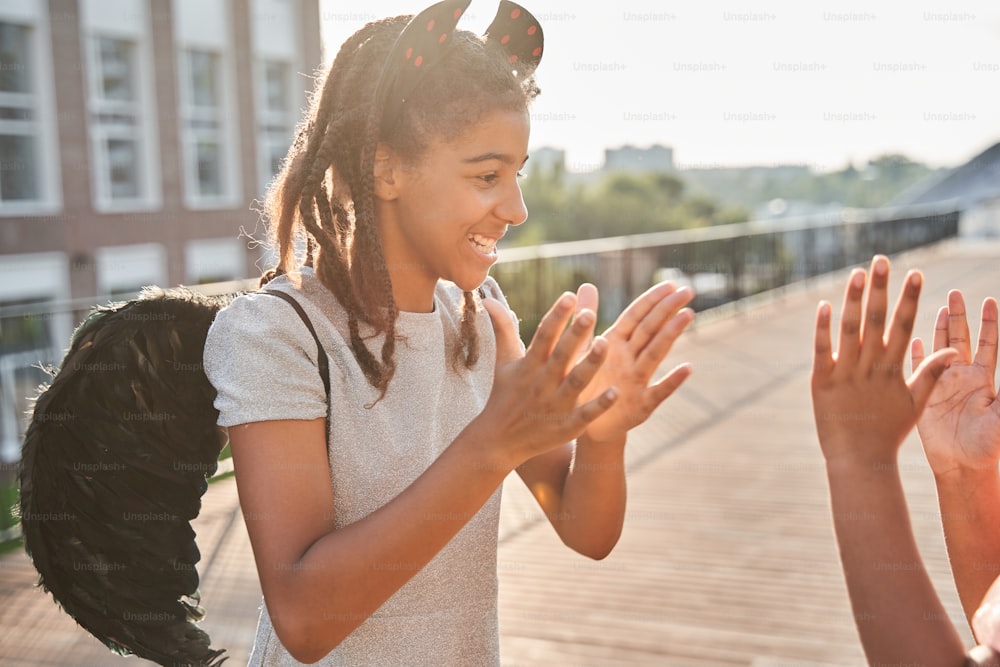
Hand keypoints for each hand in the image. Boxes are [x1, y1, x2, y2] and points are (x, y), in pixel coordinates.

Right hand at [480, 293, 617, 466]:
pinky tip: (615, 391)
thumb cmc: (505, 395)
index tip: (570, 296)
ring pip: (576, 382)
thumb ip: (503, 329)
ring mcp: (555, 405)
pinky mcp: (566, 426)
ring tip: (605, 343)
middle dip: (575, 335)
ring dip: (590, 364)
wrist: (498, 441)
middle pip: (561, 355)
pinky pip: (585, 414)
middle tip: (590, 313)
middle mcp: (542, 382)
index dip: (557, 316)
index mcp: (529, 365)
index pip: (543, 335)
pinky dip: (600, 405)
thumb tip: (489, 299)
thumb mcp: (504, 362)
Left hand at [572, 281, 693, 444]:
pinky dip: (672, 381)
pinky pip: (658, 392)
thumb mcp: (583, 349)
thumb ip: (586, 316)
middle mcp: (630, 359)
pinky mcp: (641, 405)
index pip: (636, 317)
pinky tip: (687, 368)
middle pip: (649, 330)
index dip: (651, 300)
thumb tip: (587, 283)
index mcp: (615, 344)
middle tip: (687, 290)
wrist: (587, 423)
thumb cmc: (586, 382)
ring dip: (671, 334)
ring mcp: (638, 381)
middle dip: (667, 309)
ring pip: (655, 354)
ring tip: (688, 314)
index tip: (670, 284)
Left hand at [811, 256, 956, 466]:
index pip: (904, 326)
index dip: (909, 299)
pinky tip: (824, 305)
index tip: (916, 272)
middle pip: (877, 322)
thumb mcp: (915, 403)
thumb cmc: (887, 432)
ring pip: (851, 331)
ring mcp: (846, 374)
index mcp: (893, 370)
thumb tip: (953, 351)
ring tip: (858, 273)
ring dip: (855, 301)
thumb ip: (930, 374)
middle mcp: (871, 368)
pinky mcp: (822, 382)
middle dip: (881, 289)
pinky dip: (823, 328)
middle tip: (882, 260)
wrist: (859, 461)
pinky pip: (823, 350)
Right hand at [911, 291, 999, 476]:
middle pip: (961, 339)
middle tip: (955, 293)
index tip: (988, 301)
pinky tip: (910, 339)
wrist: (961, 466)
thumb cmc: (987, 446)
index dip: (989, 323)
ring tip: (936, 308)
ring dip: (937, 329)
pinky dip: (915, 355)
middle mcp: (962, 378)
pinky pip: (917, 370)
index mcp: (983, 380)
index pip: (988, 344)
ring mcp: (941, 385)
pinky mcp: (923, 396)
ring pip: (939, 350)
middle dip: (959, 316)